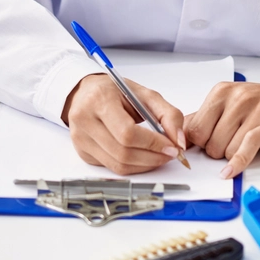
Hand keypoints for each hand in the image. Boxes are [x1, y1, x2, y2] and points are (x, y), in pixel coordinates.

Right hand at [61, 73, 186, 174]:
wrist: (84, 93)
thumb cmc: (114, 92)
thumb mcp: (145, 94)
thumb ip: (168, 114)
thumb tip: (179, 141)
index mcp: (99, 100)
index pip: (127, 133)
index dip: (153, 144)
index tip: (172, 147)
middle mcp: (84, 121)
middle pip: (123, 153)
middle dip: (152, 157)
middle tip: (170, 153)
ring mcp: (81, 140)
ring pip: (118, 165)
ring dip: (145, 165)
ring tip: (159, 155)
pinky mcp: (83, 153)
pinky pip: (112, 168)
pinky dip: (133, 166)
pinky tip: (143, 156)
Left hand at [184, 80, 259, 178]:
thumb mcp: (229, 104)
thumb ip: (204, 118)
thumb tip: (181, 137)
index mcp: (221, 93)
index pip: (194, 128)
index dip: (196, 144)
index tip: (200, 150)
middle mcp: (235, 98)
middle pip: (208, 141)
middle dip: (215, 151)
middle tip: (229, 144)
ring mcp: (253, 110)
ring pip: (226, 148)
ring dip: (231, 156)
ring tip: (243, 145)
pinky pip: (246, 147)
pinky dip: (237, 162)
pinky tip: (230, 171)